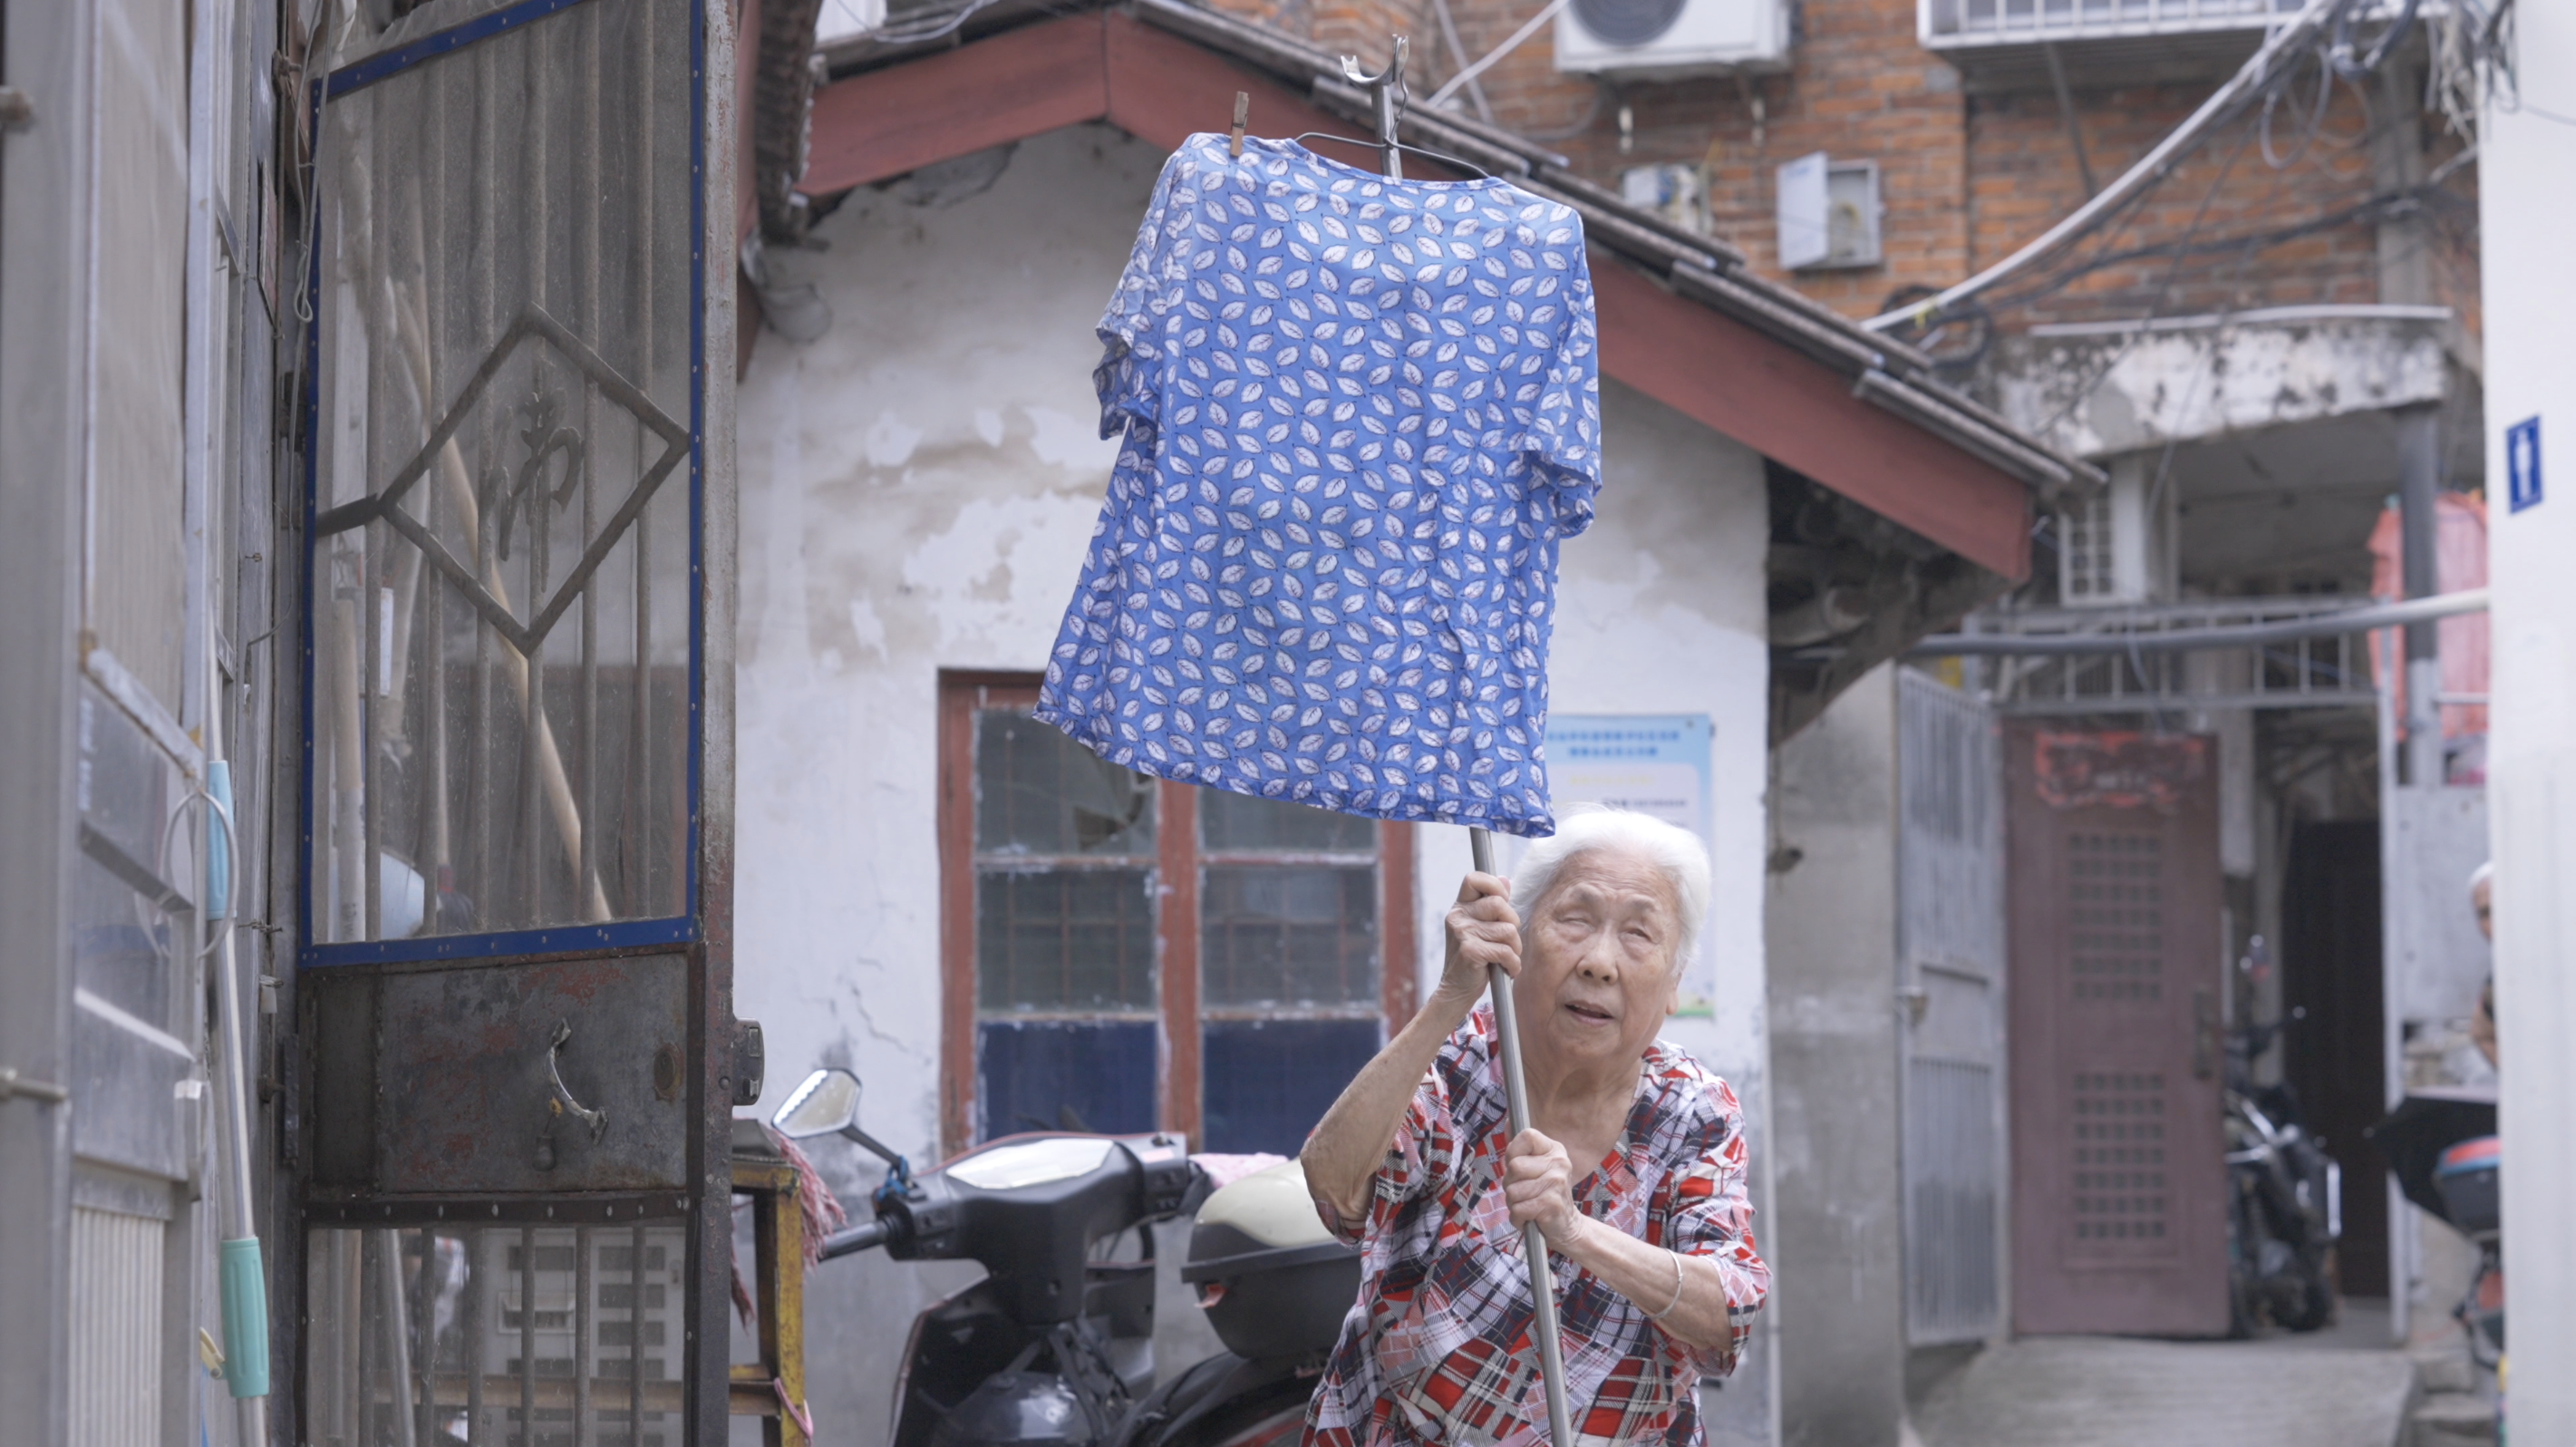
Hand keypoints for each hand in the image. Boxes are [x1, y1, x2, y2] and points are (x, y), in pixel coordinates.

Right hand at [1440, 871, 1518, 1009]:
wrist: (1456, 990)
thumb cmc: (1473, 958)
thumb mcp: (1480, 927)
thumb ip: (1491, 904)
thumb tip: (1504, 879)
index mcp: (1460, 907)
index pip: (1473, 879)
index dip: (1493, 886)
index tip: (1503, 902)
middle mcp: (1457, 917)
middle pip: (1499, 904)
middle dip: (1513, 924)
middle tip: (1508, 941)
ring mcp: (1462, 933)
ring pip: (1508, 930)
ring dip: (1515, 949)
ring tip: (1506, 958)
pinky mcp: (1470, 951)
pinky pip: (1506, 951)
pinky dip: (1513, 964)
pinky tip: (1507, 970)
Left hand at [1503, 1128, 1583, 1243]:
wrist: (1567, 1225)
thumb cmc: (1543, 1194)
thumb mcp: (1535, 1168)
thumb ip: (1519, 1148)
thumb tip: (1507, 1123)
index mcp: (1554, 1150)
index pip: (1526, 1136)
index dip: (1513, 1152)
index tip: (1518, 1166)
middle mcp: (1559, 1163)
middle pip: (1514, 1167)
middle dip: (1510, 1184)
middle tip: (1524, 1192)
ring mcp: (1557, 1183)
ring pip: (1512, 1191)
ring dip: (1514, 1203)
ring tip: (1528, 1205)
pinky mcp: (1552, 1205)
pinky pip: (1518, 1209)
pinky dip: (1518, 1218)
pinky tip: (1530, 1218)